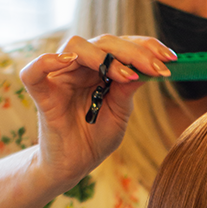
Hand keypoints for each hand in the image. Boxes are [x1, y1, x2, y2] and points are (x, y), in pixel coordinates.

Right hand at [20, 34, 176, 193]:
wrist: (75, 165)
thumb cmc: (96, 137)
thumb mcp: (120, 112)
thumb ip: (128, 90)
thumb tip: (146, 69)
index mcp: (100, 67)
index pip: (122, 45)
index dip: (146, 46)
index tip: (171, 58)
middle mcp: (80, 66)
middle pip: (103, 42)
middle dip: (134, 52)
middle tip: (156, 68)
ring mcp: (60, 77)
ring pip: (75, 47)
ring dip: (103, 57)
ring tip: (127, 76)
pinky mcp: (42, 94)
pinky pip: (34, 70)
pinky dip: (47, 61)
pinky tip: (68, 62)